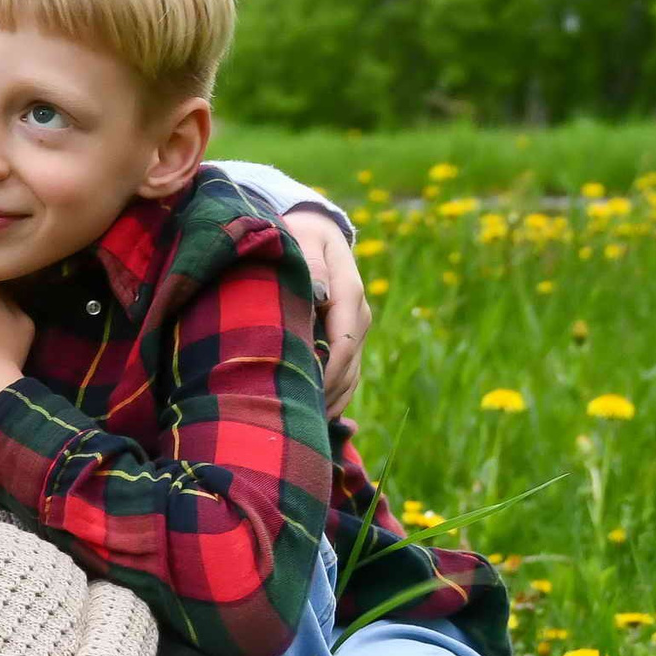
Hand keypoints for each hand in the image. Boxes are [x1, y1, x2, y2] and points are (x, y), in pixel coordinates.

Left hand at [284, 207, 368, 417]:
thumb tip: (320, 293)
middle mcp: (358, 314)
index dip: (326, 372)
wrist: (313, 231)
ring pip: (352, 373)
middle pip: (348, 364)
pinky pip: (349, 372)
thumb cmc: (299, 236)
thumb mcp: (301, 239)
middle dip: (326, 393)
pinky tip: (319, 416)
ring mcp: (356, 328)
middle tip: (298, 420)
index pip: (344, 341)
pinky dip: (336, 395)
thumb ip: (310, 263)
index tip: (304, 395)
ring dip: (332, 399)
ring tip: (307, 425)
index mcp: (348, 292)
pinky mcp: (350, 337)